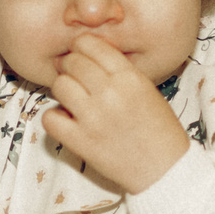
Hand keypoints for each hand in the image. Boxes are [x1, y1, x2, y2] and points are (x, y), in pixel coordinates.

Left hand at [41, 34, 189, 193]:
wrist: (165, 169)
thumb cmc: (160, 129)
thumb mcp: (147, 89)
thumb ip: (120, 71)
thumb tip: (88, 55)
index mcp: (130, 77)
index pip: (91, 44)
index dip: (81, 46)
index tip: (81, 54)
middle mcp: (110, 93)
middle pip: (72, 62)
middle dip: (70, 66)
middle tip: (74, 77)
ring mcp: (93, 118)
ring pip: (60, 85)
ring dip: (63, 89)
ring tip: (72, 99)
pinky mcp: (81, 142)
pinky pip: (50, 118)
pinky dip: (54, 118)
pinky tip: (66, 120)